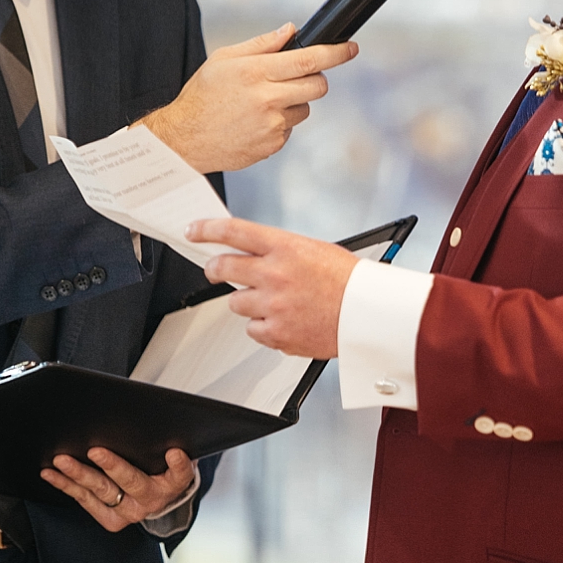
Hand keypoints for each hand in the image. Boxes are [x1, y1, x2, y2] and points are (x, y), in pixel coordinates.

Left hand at [40, 447, 196, 532]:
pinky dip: (66, 485)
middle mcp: (149, 502)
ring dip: (78, 475)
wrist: (161, 499)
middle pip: (129, 483)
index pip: (176, 475)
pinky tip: (51, 473)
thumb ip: (175, 454)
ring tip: (62, 461)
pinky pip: (84, 500)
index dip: (176, 465)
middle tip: (94, 451)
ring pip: (100, 492)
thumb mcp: (176, 462)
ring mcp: (127, 512)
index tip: (173, 453)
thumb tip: (172, 448)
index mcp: (172, 485)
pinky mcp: (110, 519)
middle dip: (111, 466)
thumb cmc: (164, 472)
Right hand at [139, 25, 357, 172]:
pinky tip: (254, 122)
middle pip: (317, 86)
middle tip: (295, 78)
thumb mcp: (223, 60)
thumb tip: (290, 31)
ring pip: (305, 108)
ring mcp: (271, 125)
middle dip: (314, 79)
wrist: (183, 140)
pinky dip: (279, 123)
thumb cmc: (201, 96)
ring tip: (261, 104)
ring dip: (293, 103)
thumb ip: (261, 44)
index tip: (350, 48)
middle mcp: (267, 98)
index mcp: (255, 72)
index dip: (335, 53)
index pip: (308, 60)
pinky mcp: (272, 145)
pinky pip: (289, 129)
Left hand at [191, 216, 358, 358]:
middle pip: (222, 268)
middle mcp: (274, 275)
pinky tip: (284, 320)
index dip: (206, 230)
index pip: (233, 231)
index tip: (193, 231)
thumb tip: (249, 251)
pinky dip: (263, 326)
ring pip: (235, 302)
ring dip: (247, 301)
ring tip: (274, 301)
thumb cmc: (347, 281)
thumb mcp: (313, 250)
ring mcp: (273, 305)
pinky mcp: (276, 333)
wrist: (368, 314)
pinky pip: (252, 329)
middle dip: (214, 269)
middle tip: (216, 270)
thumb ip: (278, 251)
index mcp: (285, 248)